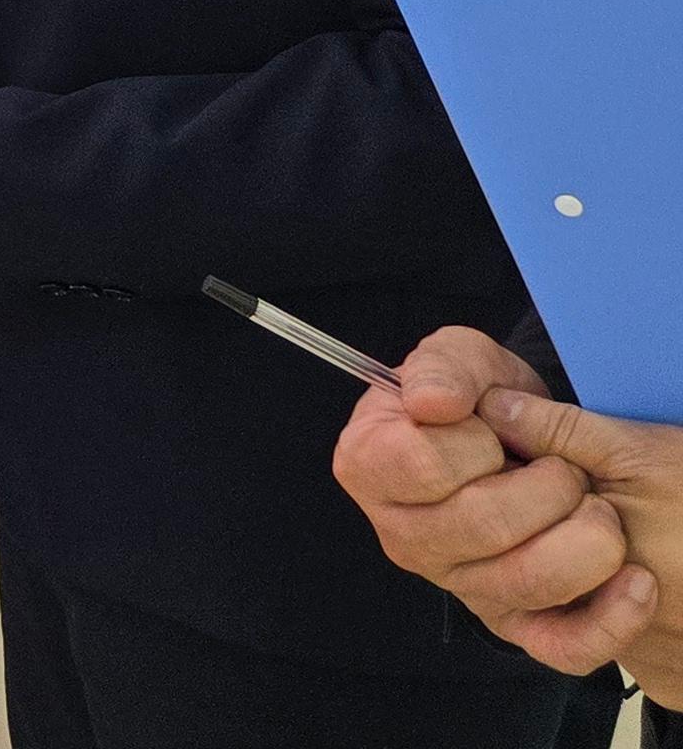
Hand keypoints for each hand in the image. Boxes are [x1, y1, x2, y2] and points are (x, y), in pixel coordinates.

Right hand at [335, 329, 682, 681]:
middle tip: (561, 467)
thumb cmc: (484, 402)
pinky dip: (611, 617)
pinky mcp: (516, 624)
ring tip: (595, 507)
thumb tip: (432, 403)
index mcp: (370, 467)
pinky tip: (636, 581)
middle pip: (483, 526)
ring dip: (588, 536)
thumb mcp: (462, 360)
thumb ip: (443, 369)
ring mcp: (460, 586)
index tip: (489, 428)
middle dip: (549, 485)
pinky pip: (564, 645)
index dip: (473, 441)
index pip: (421, 465)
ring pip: (530, 581)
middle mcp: (404, 536)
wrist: (526, 448)